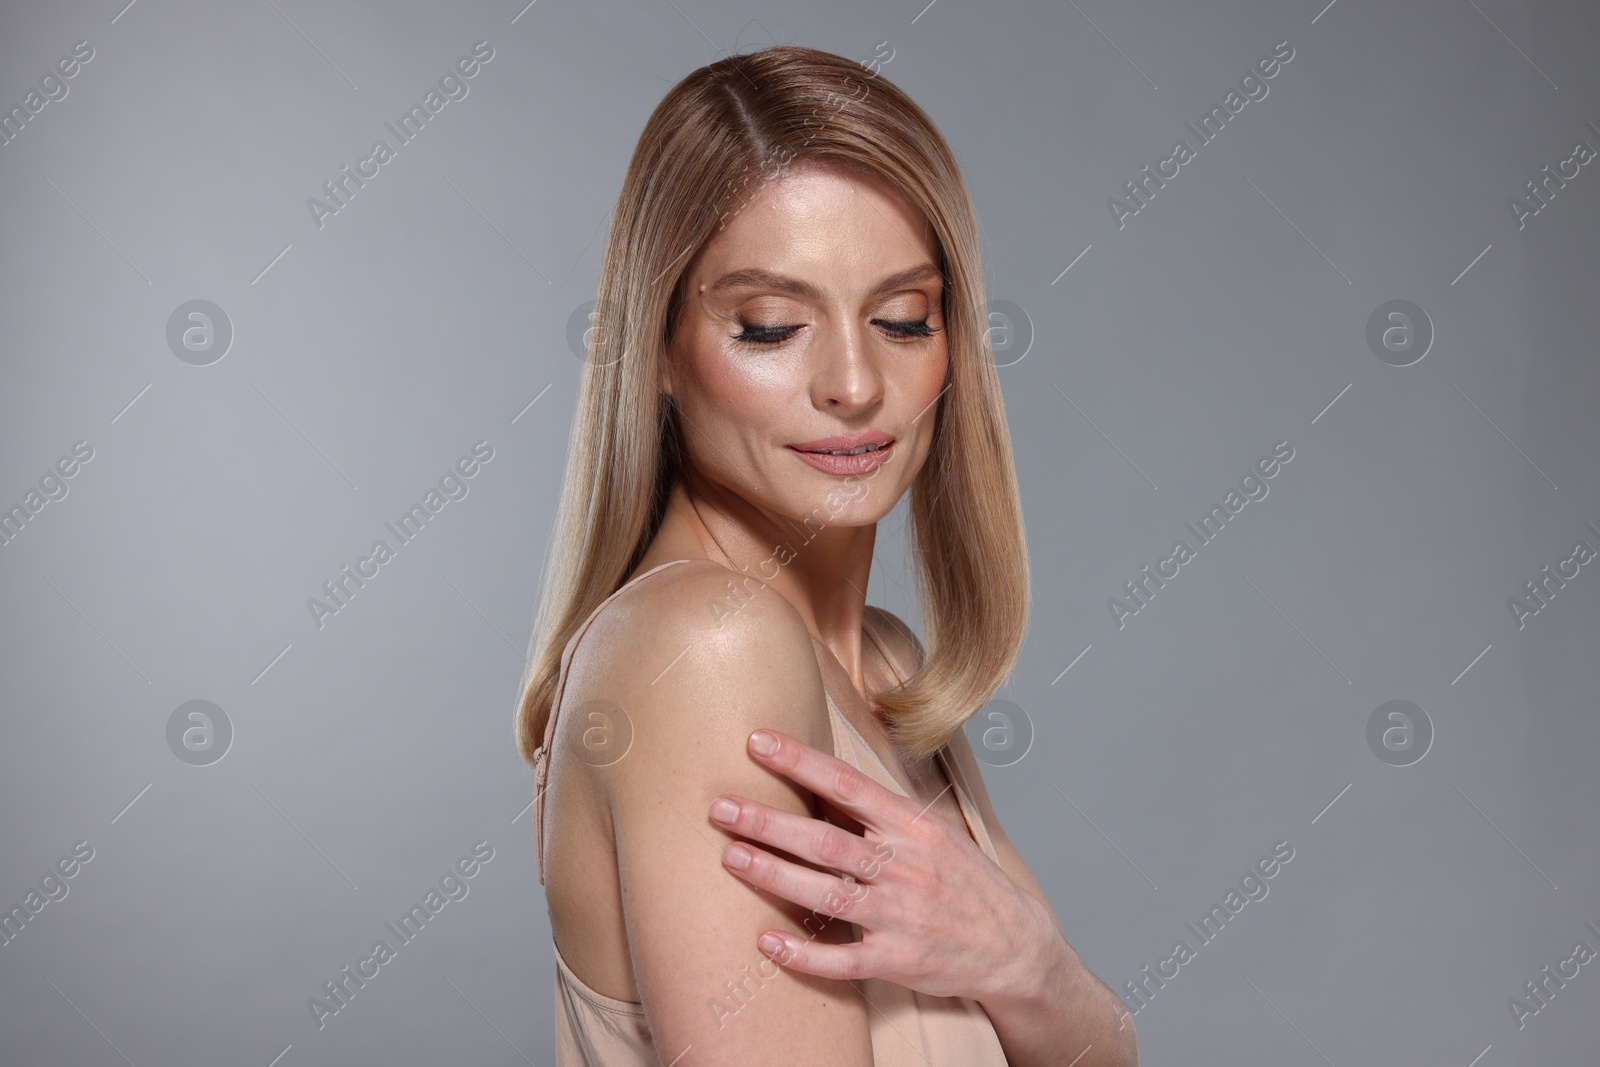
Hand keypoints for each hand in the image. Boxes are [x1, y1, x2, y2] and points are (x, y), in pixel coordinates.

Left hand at [707, 727, 1052, 1003]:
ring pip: (827, 894)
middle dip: (769, 821)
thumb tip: (820, 781)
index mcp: (914, 826)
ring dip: (775, 874)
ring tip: (731, 856)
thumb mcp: (935, 832)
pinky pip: (843, 960)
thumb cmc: (966, 881)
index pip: (848, 784)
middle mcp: (906, 867)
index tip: (757, 741)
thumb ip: (881, 813)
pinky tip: (767, 943)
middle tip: (720, 807)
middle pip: (826, 839)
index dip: (799, 761)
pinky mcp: (899, 962)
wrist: (1018, 946)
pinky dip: (804, 953)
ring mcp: (902, 916)